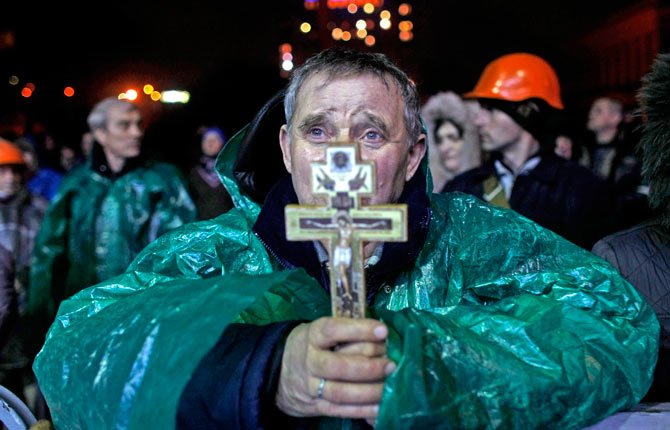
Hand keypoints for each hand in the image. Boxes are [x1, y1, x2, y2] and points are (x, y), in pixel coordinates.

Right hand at [276, 317, 394, 421]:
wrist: (282, 370)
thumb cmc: (315, 344)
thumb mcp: (322, 330)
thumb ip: (348, 331)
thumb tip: (383, 335)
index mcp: (313, 335)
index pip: (333, 330)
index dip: (359, 330)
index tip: (383, 331)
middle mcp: (310, 360)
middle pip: (338, 366)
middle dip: (368, 366)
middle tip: (390, 364)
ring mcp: (311, 385)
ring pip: (340, 392)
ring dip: (368, 391)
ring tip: (388, 385)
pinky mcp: (316, 405)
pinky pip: (341, 410)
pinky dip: (362, 410)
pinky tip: (380, 407)